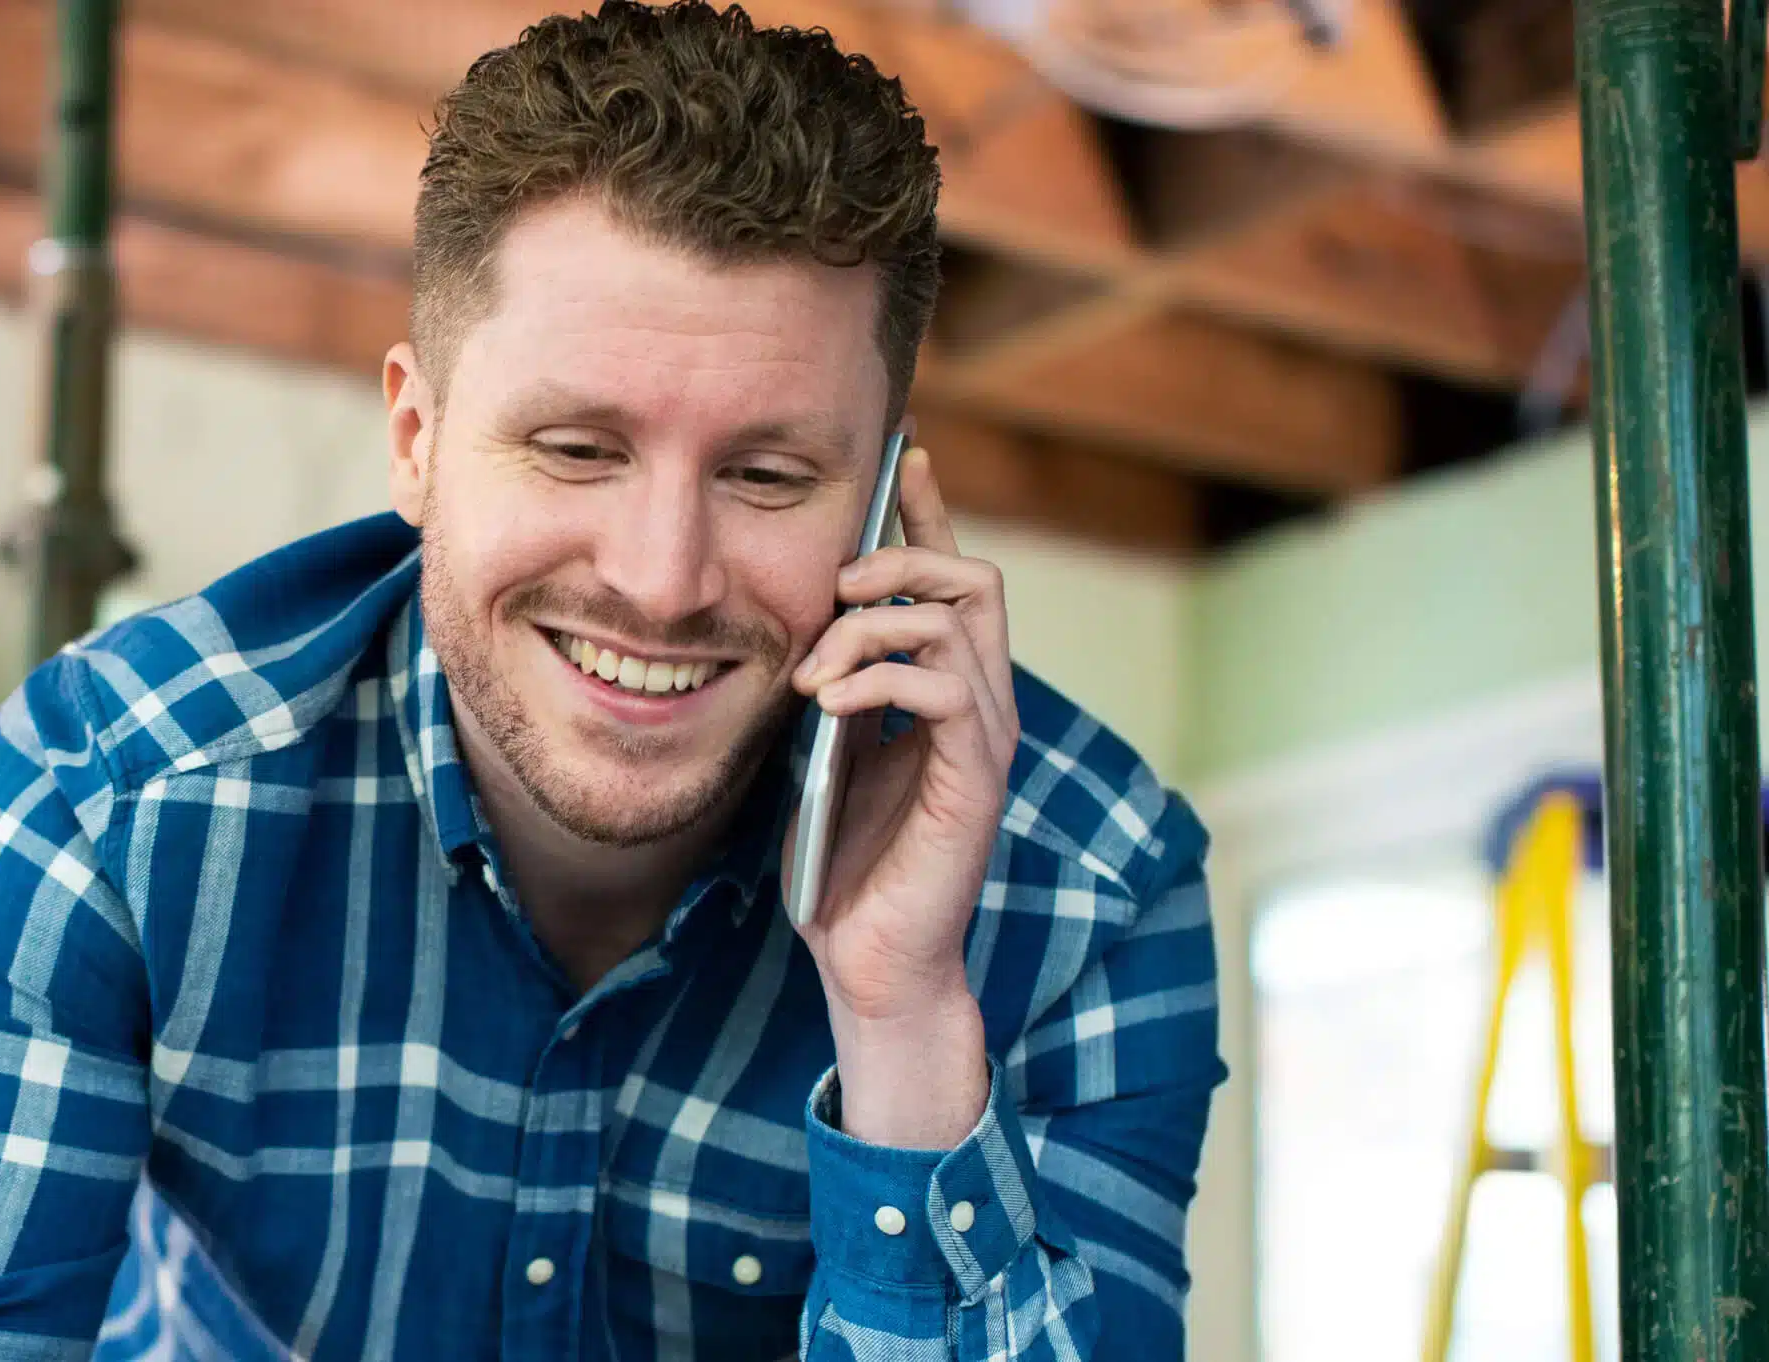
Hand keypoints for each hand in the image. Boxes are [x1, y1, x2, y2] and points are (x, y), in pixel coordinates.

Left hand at [785, 445, 1012, 1143]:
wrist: (869, 961)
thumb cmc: (841, 864)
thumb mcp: (817, 753)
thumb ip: (824, 689)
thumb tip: (792, 624)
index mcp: (941, 694)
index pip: (948, 579)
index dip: (926, 513)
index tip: (901, 455)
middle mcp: (977, 705)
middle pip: (974, 578)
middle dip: (902, 556)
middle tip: (835, 584)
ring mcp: (983, 740)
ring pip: (959, 620)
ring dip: (873, 624)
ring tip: (814, 669)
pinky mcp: (975, 779)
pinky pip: (947, 686)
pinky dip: (882, 676)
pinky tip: (828, 703)